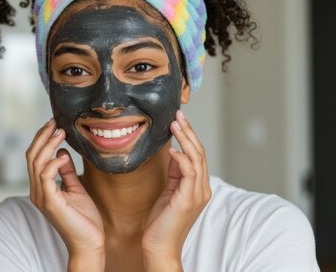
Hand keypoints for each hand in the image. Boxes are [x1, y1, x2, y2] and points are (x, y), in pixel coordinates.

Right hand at [26, 119, 104, 263]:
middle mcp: (36, 191)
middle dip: (42, 137)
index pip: (34, 158)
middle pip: (31, 156)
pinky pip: (45, 177)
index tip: (54, 125)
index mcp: (41, 188)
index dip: (42, 139)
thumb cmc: (84, 219)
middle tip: (54, 122)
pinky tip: (62, 156)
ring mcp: (41, 197)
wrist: (90, 243)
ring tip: (61, 132)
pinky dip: (52, 163)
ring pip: (36, 163)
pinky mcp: (50, 203)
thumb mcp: (76, 189)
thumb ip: (67, 173)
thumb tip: (62, 153)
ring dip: (48, 145)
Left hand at [142, 110, 211, 269]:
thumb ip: (174, 173)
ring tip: (175, 124)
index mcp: (198, 186)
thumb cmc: (161, 222)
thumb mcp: (168, 191)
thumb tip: (174, 151)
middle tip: (178, 115)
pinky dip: (182, 159)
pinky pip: (188, 173)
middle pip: (200, 153)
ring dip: (186, 139)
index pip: (197, 155)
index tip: (178, 119)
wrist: (159, 246)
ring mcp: (197, 194)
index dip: (189, 135)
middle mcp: (201, 189)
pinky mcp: (187, 200)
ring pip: (196, 159)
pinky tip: (172, 149)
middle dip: (189, 131)